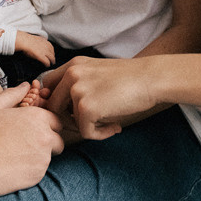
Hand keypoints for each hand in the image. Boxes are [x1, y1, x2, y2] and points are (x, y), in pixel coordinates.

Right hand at [0, 83, 63, 196]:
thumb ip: (13, 94)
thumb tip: (26, 86)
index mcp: (37, 117)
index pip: (56, 121)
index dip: (44, 125)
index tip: (30, 130)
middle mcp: (45, 137)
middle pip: (57, 141)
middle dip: (45, 142)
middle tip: (22, 144)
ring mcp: (42, 159)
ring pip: (48, 158)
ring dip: (36, 157)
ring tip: (12, 156)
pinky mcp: (36, 177)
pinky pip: (38, 172)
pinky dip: (29, 170)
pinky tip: (10, 167)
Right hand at [15, 31, 55, 65]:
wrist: (24, 41)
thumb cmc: (27, 40)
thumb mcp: (36, 40)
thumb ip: (40, 42)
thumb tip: (39, 44)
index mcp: (45, 42)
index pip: (52, 48)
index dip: (51, 52)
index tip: (50, 54)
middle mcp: (47, 46)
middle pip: (53, 54)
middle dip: (53, 58)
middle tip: (52, 61)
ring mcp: (45, 52)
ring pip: (52, 58)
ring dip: (51, 62)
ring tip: (51, 64)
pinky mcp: (42, 57)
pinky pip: (47, 62)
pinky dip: (47, 65)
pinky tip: (46, 66)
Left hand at [41, 56, 160, 140]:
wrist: (152, 78)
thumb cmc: (130, 79)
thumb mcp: (98, 74)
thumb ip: (79, 85)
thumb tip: (60, 110)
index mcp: (73, 65)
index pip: (47, 86)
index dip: (55, 102)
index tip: (71, 112)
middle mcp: (72, 75)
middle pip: (52, 106)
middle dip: (68, 120)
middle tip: (89, 124)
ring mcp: (77, 90)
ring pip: (69, 121)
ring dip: (87, 127)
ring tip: (108, 124)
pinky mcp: (87, 108)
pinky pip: (85, 132)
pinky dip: (100, 134)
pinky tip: (115, 127)